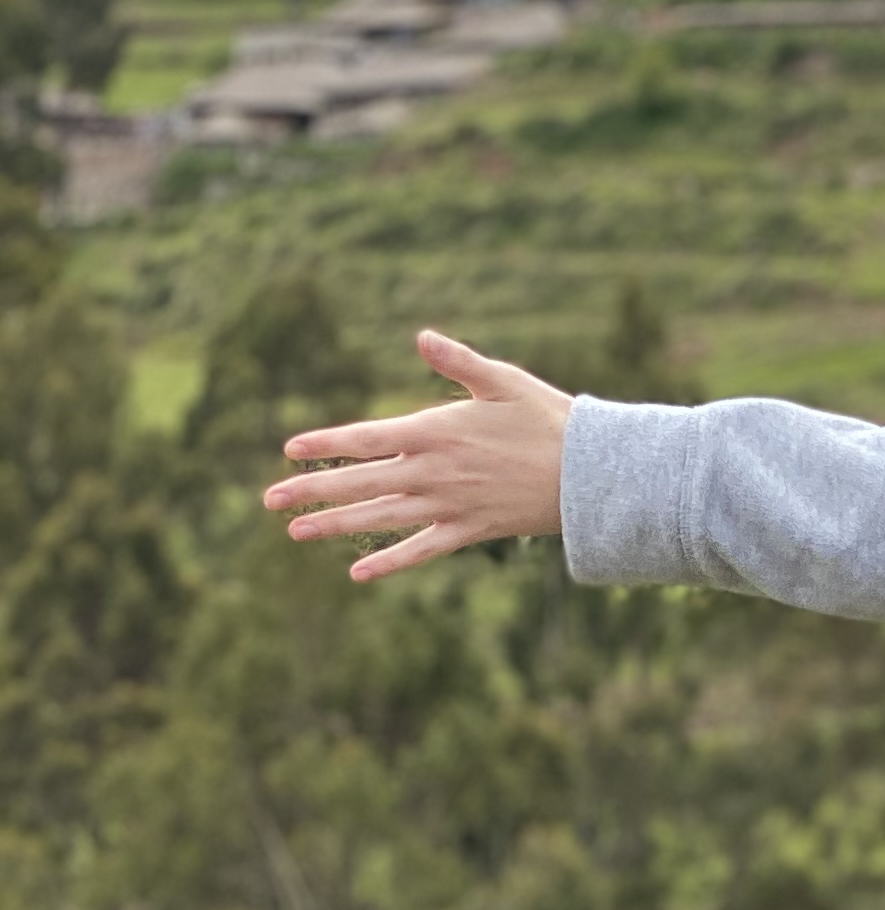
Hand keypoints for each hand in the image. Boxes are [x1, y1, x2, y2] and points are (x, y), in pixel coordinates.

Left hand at [265, 330, 574, 579]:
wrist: (590, 473)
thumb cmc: (549, 419)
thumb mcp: (504, 381)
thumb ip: (458, 362)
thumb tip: (422, 337)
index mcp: (436, 431)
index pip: (366, 438)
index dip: (325, 443)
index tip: (289, 449)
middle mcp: (434, 472)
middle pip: (361, 482)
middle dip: (312, 490)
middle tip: (269, 499)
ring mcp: (449, 505)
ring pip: (381, 517)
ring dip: (337, 525)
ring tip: (295, 532)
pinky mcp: (469, 531)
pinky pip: (421, 549)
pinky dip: (390, 562)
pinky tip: (358, 572)